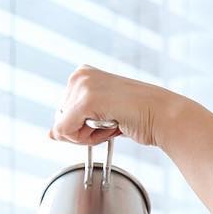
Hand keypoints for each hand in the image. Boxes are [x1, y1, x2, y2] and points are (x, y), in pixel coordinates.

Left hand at [50, 65, 183, 149]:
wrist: (162, 115)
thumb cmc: (138, 116)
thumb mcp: (99, 117)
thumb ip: (73, 122)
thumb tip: (50, 134)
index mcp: (82, 74)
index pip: (62, 114)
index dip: (81, 126)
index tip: (105, 118)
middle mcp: (79, 75)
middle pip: (59, 120)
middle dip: (82, 132)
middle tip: (110, 122)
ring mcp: (82, 85)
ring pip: (62, 129)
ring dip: (88, 136)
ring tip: (113, 122)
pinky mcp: (85, 100)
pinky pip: (66, 132)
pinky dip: (87, 139)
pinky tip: (110, 125)